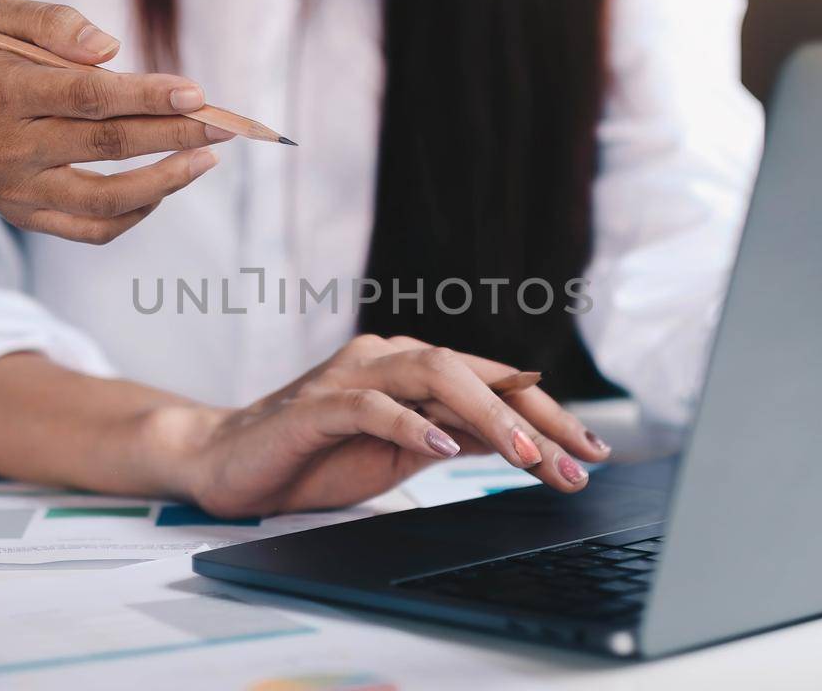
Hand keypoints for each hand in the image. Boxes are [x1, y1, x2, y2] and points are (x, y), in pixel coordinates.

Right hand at [0, 0, 231, 243]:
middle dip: (176, 135)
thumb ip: (54, 22)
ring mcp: (15, 191)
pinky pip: (91, 229)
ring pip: (106, 199)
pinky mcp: (22, 215)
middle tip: (224, 125)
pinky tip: (163, 187)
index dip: (148, 96)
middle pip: (107, 146)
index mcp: (1, 93)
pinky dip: (134, 214)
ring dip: (165, 182)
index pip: (89, 98)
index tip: (197, 92)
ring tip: (204, 160)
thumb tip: (113, 52)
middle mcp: (7, 148)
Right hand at [171, 335, 613, 517]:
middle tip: (577, 461)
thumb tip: (522, 440)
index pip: (493, 382)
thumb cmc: (314, 457)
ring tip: (527, 455)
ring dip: (487, 414)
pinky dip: (409, 422)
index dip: (547, 414)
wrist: (228, 463)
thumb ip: (454, 436)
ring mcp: (350, 375)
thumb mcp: (401, 452)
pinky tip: (440, 445)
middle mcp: (386, 358)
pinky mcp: (315, 404)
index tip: (593, 452)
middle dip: (533, 416)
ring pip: (432, 374)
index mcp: (411, 369)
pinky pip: (369, 404)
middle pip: (474, 370)